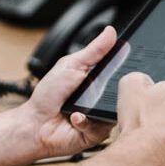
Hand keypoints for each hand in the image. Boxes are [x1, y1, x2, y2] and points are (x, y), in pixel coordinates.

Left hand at [18, 27, 117, 158]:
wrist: (35, 124)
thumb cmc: (48, 95)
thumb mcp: (71, 65)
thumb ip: (94, 50)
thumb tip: (110, 31)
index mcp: (99, 81)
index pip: (120, 72)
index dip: (126, 67)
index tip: (129, 61)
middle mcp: (103, 99)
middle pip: (123, 93)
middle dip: (113, 89)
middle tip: (99, 86)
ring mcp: (102, 117)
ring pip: (116, 112)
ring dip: (96, 107)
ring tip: (81, 104)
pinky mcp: (97, 134)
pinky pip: (102, 128)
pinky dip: (86, 121)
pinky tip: (74, 117)